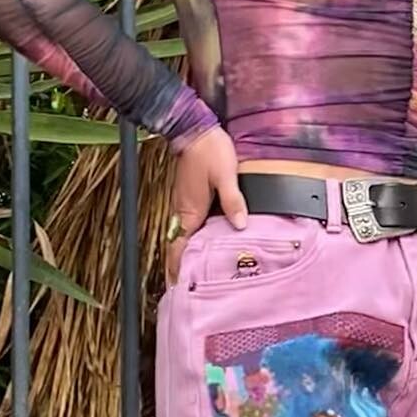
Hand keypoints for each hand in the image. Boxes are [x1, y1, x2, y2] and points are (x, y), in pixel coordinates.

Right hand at [165, 126, 246, 285]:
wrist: (195, 129)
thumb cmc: (209, 150)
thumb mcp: (226, 175)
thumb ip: (232, 201)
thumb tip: (240, 225)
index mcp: (190, 210)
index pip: (179, 246)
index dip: (176, 267)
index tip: (177, 286)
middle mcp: (184, 210)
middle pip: (180, 245)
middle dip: (182, 266)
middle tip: (189, 287)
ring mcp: (185, 204)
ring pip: (184, 235)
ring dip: (187, 253)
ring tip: (197, 272)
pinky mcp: (190, 197)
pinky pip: (190, 224)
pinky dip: (193, 238)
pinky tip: (206, 242)